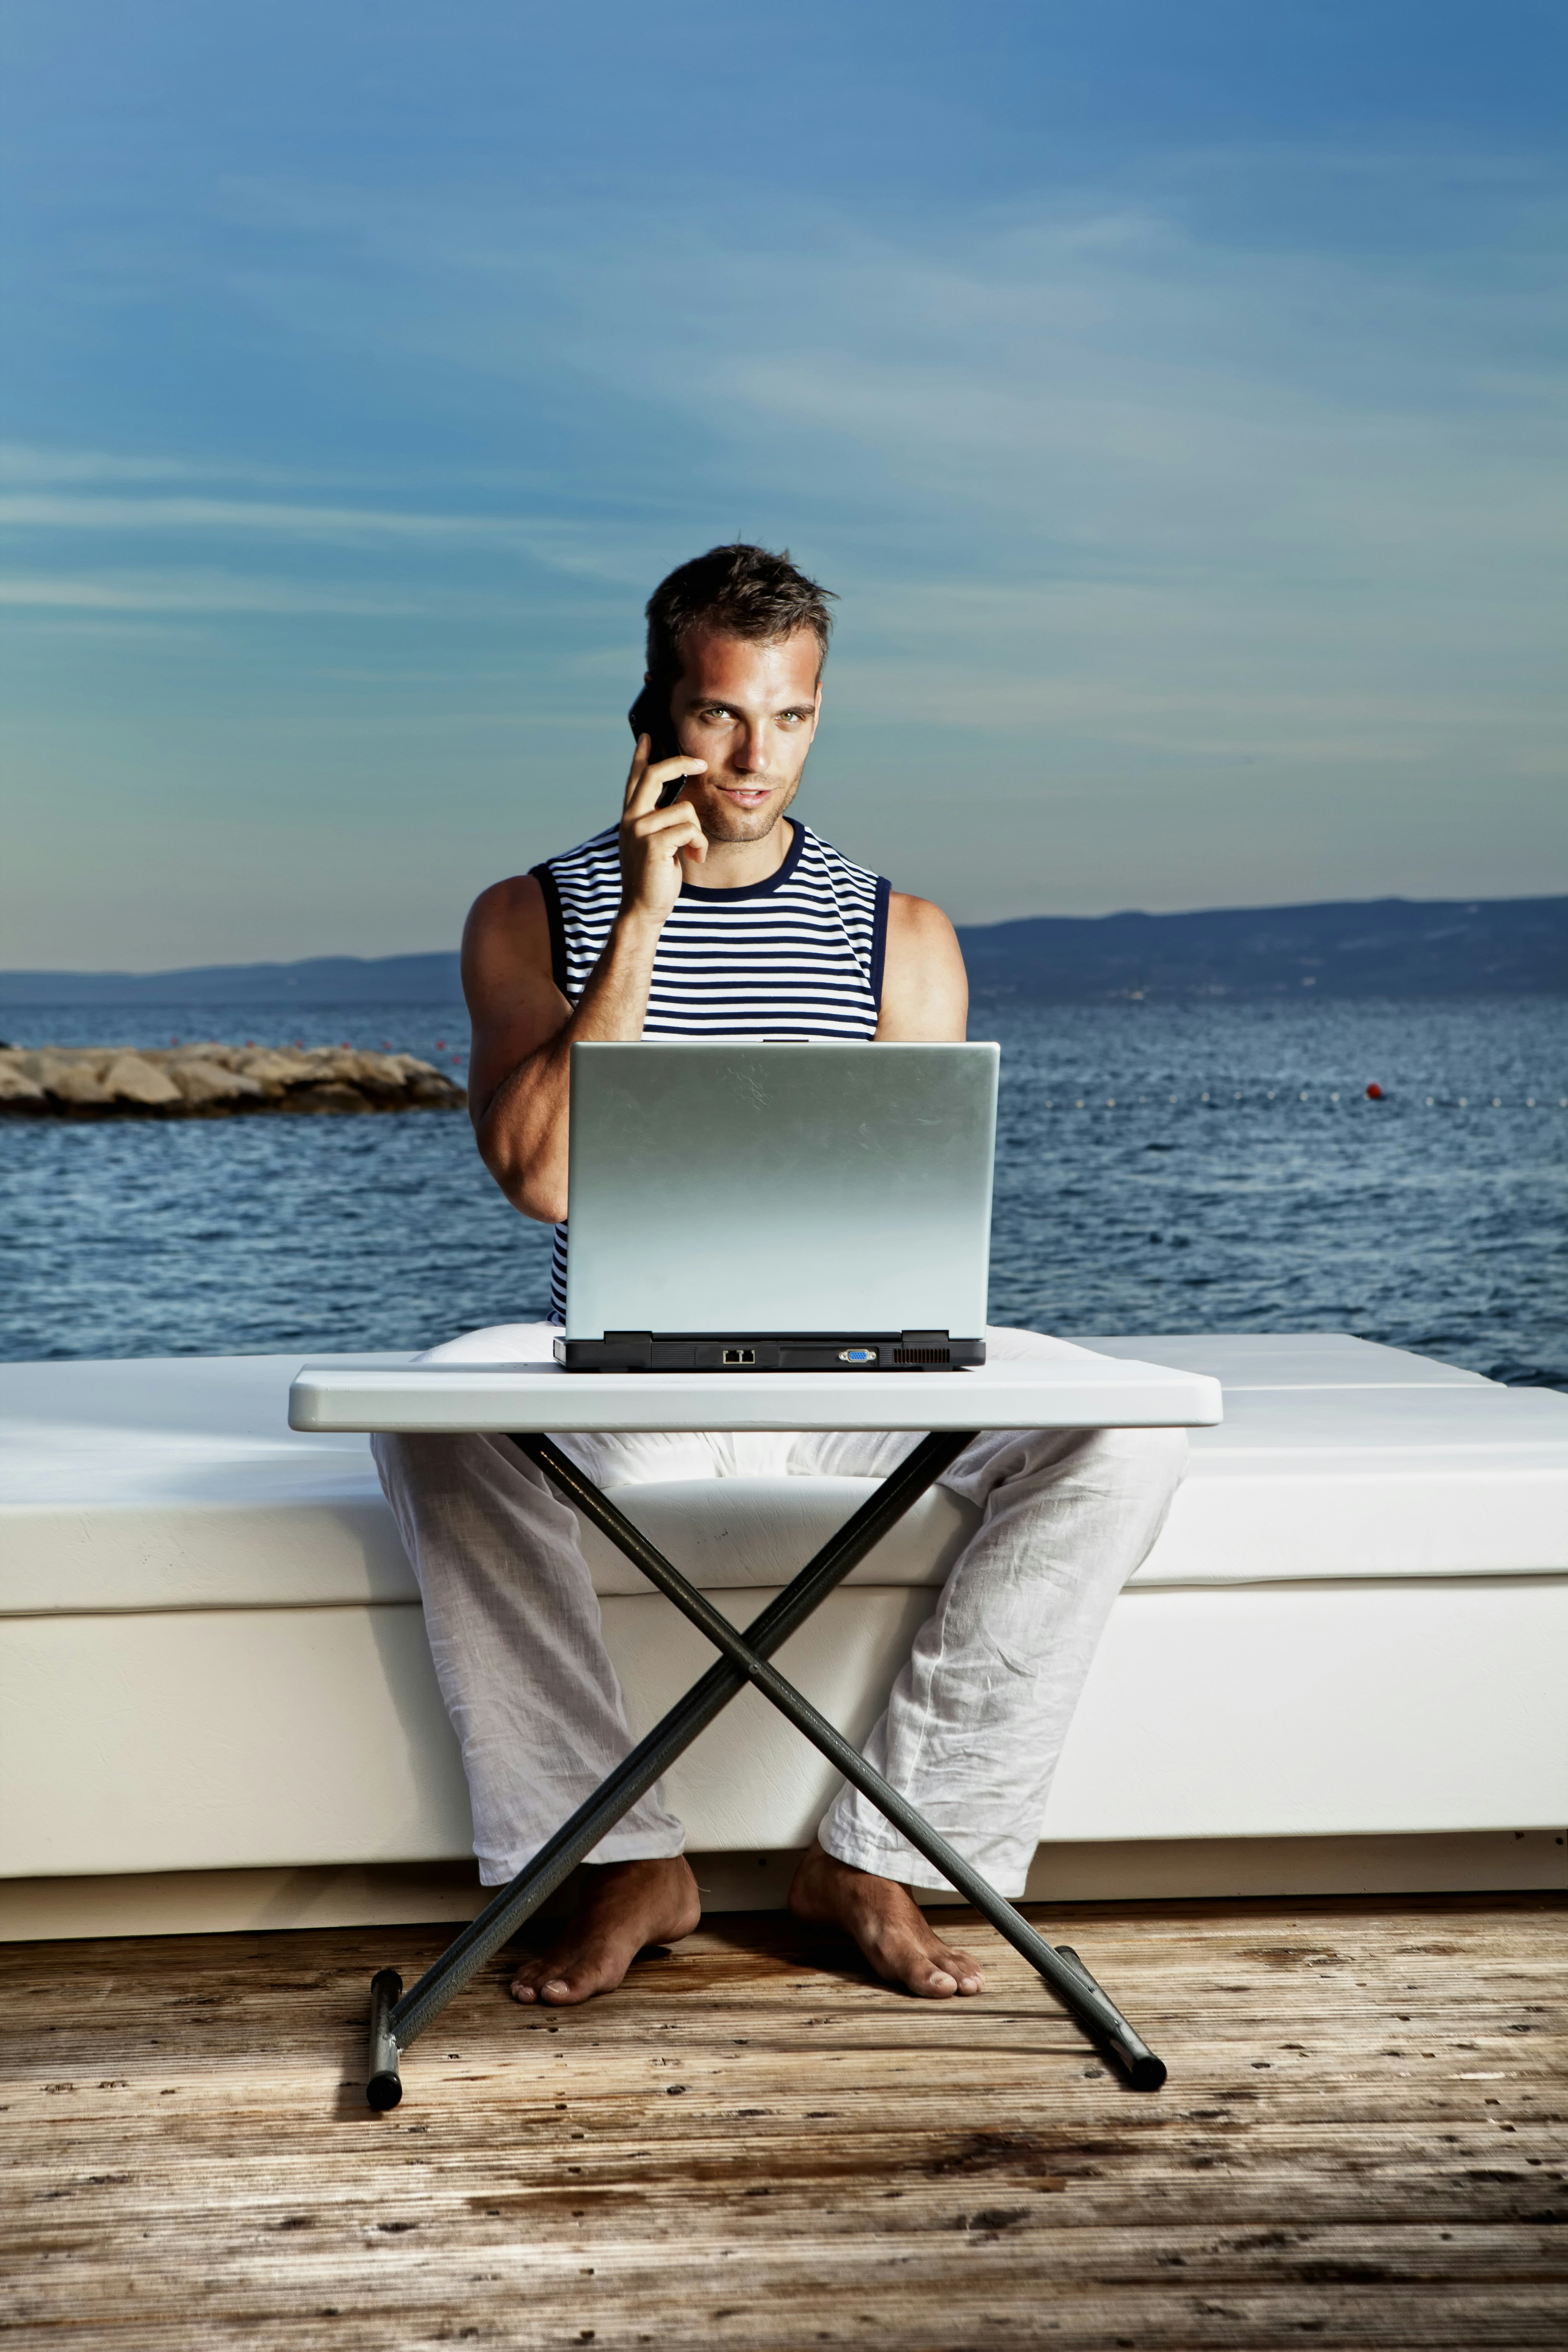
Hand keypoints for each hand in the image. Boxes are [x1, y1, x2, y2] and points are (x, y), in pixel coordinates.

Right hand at [618, 733, 707, 924]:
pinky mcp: (653, 843)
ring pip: (685, 809)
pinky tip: (693, 858)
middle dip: (681, 763)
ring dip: (698, 833)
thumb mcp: (656, 844)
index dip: (642, 756)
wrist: (644, 909)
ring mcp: (640, 830)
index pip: (636, 778)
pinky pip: (690, 829)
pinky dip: (699, 845)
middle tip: (702, 764)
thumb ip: (660, 822)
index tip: (649, 736)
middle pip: (656, 775)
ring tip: (693, 851)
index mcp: (631, 817)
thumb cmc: (655, 878)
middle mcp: (631, 818)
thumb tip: (681, 804)